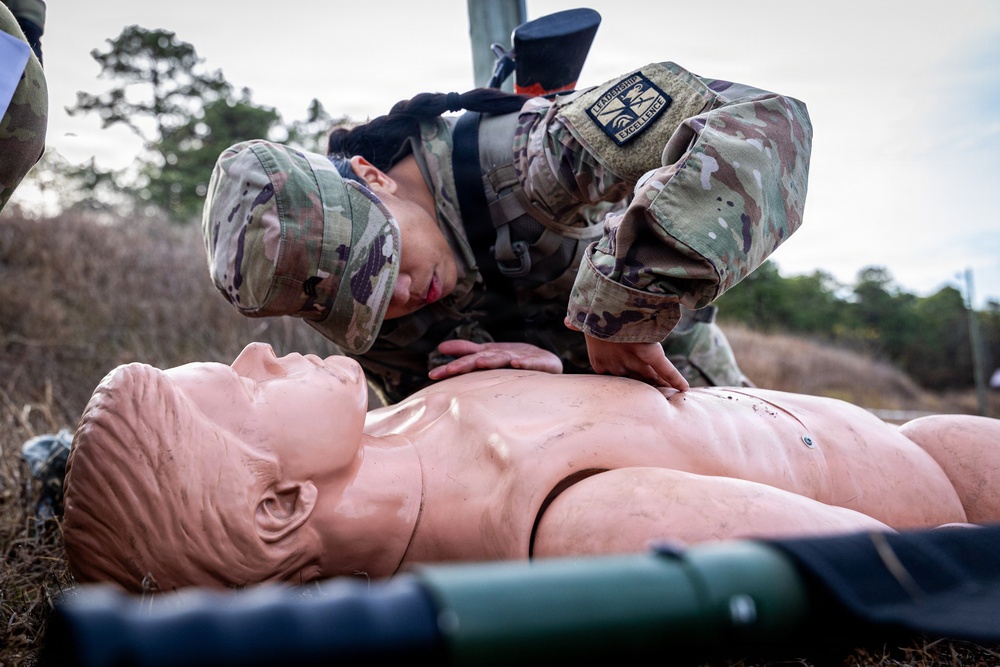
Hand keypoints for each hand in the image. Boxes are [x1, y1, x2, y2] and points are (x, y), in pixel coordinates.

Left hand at [428, 340, 563, 379]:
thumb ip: (467, 351)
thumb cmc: (514, 360)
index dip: (451, 367)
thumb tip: (440, 347)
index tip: (432, 375)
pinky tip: (516, 365)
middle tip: (450, 370)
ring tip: (480, 363)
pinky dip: (524, 363)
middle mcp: (503, 356)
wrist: (548, 361)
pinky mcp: (539, 362)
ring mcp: (521, 359)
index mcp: (489, 356)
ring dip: (492, 360)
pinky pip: (531, 364)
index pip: (467, 361)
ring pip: (503, 359)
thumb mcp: (489, 355)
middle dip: (466, 363)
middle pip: (482, 358)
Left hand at [565, 317, 689, 390]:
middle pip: (634, 381)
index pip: (612, 376)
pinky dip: (675, 378)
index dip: (621, 381)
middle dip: (642, 389)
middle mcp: (618, 364)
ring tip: (669, 397)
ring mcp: (634, 361)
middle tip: (652, 398)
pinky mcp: (650, 353)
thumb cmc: (590, 315)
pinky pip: (665, 369)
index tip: (626, 386)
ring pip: (650, 379)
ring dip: (660, 387)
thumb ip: (578, 323)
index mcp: (600, 359)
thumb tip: (566, 321)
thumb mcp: (583, 320)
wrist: (602, 308)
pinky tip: (685, 388)